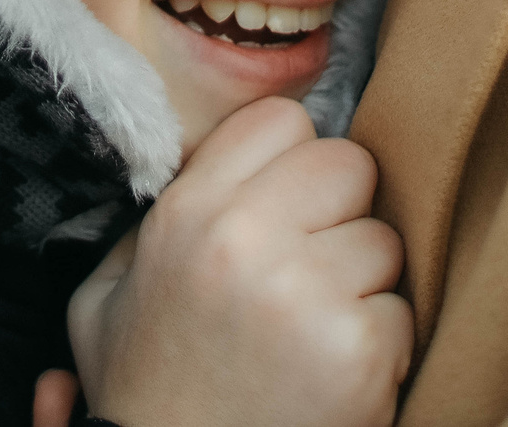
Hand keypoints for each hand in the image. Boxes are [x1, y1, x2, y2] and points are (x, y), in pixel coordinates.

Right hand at [67, 98, 409, 426]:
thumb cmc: (144, 389)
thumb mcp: (105, 293)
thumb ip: (150, 223)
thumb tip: (216, 167)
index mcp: (187, 213)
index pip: (281, 119)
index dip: (290, 158)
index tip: (282, 201)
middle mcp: (245, 240)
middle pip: (348, 164)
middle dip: (339, 210)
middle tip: (311, 262)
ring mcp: (306, 294)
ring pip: (385, 239)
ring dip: (364, 280)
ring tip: (316, 326)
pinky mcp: (358, 351)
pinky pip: (402, 310)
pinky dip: (380, 343)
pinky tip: (333, 370)